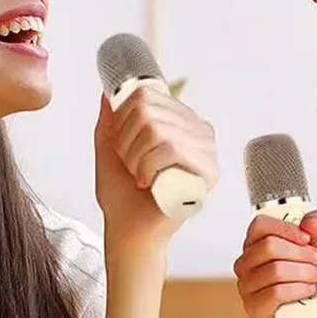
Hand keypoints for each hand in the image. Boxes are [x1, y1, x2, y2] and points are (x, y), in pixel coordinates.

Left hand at [94, 85, 217, 250]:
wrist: (126, 228)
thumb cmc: (121, 193)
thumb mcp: (108, 145)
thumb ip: (111, 116)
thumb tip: (109, 89)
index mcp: (178, 119)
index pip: (146, 94)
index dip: (123, 120)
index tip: (122, 146)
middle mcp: (196, 130)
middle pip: (149, 111)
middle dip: (127, 143)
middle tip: (131, 166)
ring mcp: (206, 150)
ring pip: (158, 130)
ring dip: (136, 159)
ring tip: (140, 177)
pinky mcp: (208, 172)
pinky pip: (171, 149)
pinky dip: (149, 168)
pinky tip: (149, 184)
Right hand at [234, 211, 316, 317]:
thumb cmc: (312, 279)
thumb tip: (310, 220)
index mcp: (255, 244)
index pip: (260, 225)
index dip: (285, 228)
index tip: (306, 238)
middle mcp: (245, 264)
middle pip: (269, 247)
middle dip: (301, 253)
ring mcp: (246, 286)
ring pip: (275, 270)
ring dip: (305, 272)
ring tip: (316, 277)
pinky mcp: (253, 308)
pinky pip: (276, 292)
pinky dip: (299, 289)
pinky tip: (308, 290)